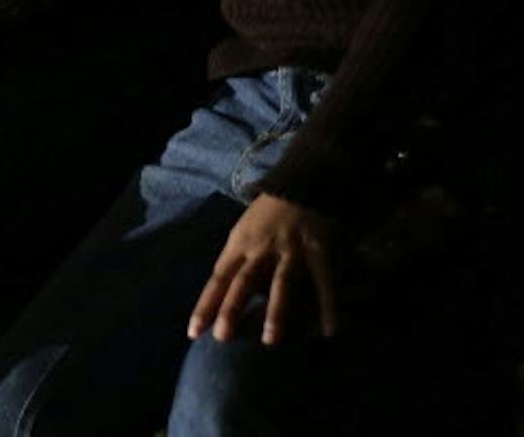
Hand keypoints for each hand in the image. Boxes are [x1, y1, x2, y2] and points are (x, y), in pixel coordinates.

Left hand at [187, 193, 339, 345]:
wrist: (302, 184)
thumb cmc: (268, 214)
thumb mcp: (243, 231)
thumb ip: (235, 259)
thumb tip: (221, 293)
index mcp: (239, 244)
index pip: (218, 278)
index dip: (206, 305)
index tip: (193, 332)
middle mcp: (261, 249)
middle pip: (243, 282)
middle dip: (231, 309)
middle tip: (222, 338)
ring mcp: (291, 250)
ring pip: (280, 283)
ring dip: (275, 312)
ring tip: (270, 340)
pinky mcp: (319, 251)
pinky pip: (324, 282)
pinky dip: (328, 306)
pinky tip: (330, 331)